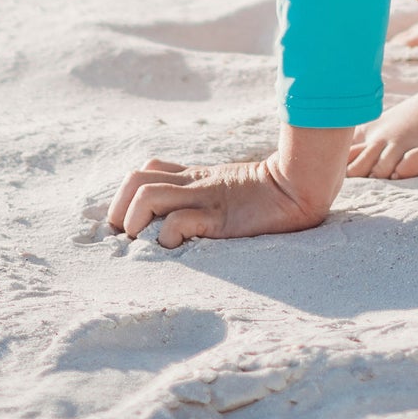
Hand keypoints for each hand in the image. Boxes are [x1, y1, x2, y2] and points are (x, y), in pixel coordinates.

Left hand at [109, 125, 353, 246]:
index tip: (126, 226)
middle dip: (119, 209)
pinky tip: (176, 248)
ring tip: (142, 241)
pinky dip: (166, 238)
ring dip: (133, 222)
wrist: (299, 188)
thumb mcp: (230, 188)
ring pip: (146, 195)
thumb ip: (209, 193)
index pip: (147, 170)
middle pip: (135, 179)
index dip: (126, 196)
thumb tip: (185, 218)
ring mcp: (203, 199)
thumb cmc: (269, 194)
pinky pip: (178, 222)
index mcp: (194, 178)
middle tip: (126, 236)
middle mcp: (192, 185)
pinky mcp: (217, 218)